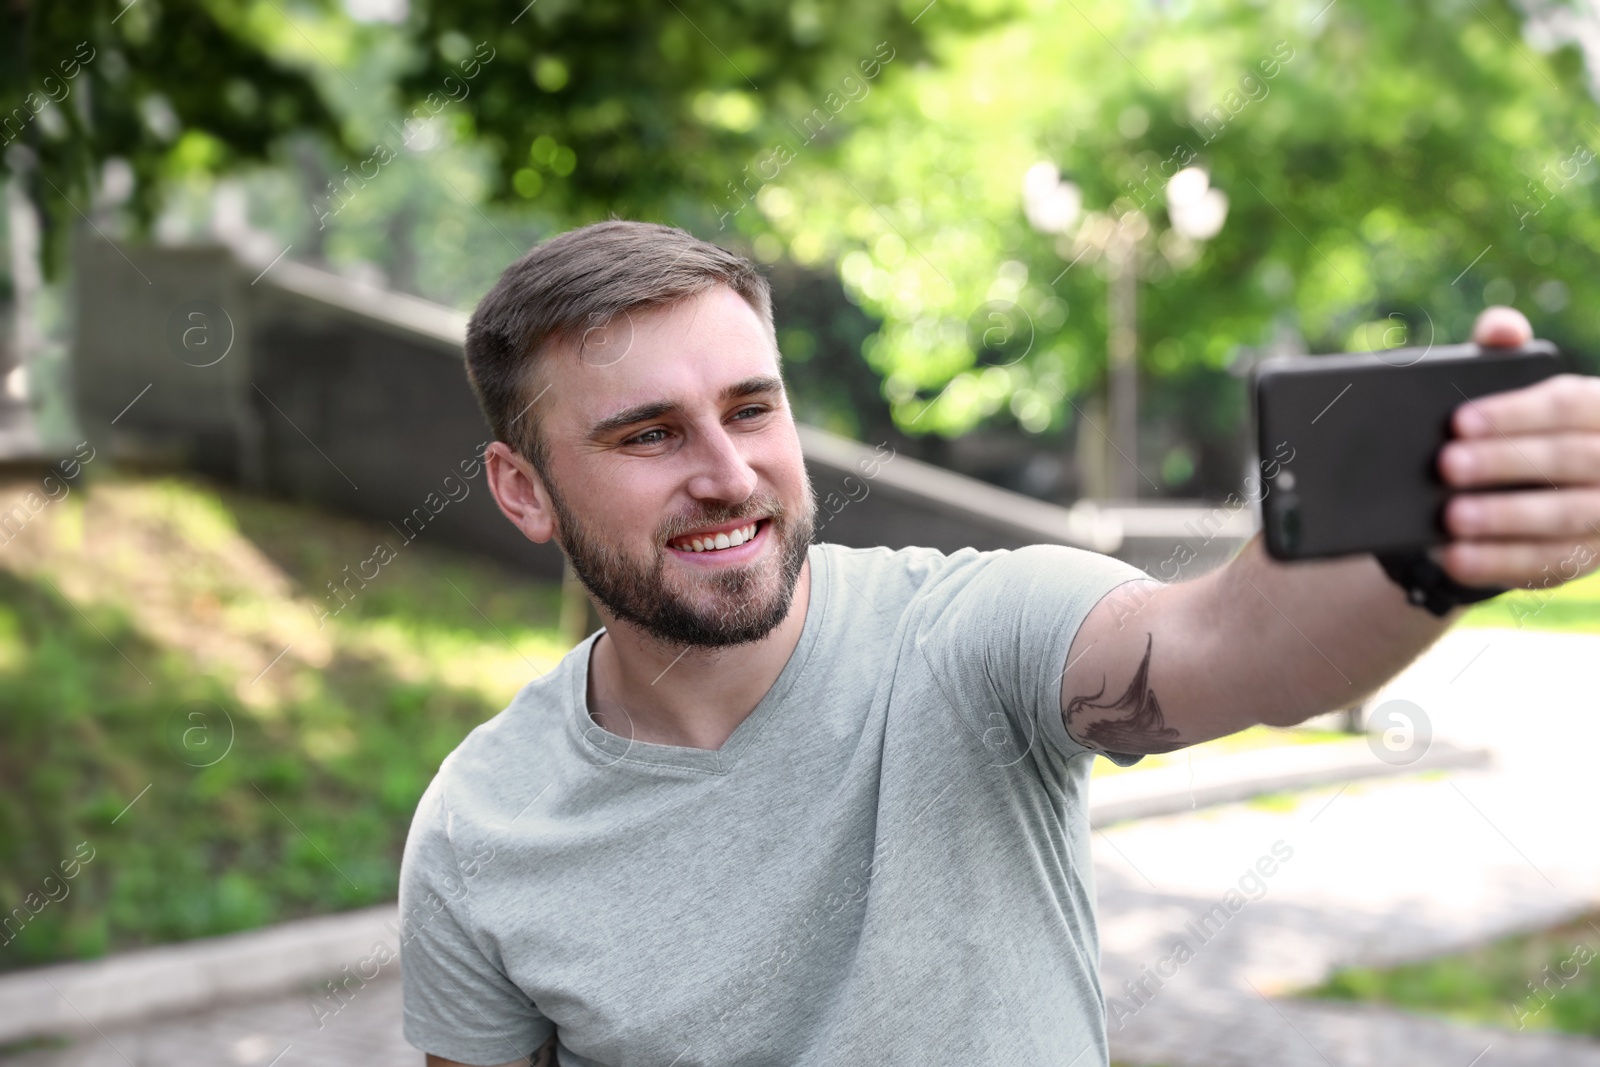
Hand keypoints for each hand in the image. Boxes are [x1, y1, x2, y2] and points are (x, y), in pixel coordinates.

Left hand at [1437, 306, 1599, 587]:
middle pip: (1569, 460)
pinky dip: (1499, 562)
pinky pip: (1547, 564)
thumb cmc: (1520, 427)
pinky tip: (1456, 557)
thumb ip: (1504, 356)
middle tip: (1447, 465)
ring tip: (1451, 517)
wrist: (1529, 487)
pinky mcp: (1585, 558)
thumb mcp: (1513, 390)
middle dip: (1506, 463)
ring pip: (1566, 517)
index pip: (1570, 406)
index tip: (1459, 421)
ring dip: (1506, 518)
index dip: (1516, 413)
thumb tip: (1500, 328)